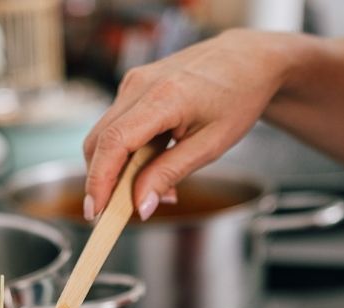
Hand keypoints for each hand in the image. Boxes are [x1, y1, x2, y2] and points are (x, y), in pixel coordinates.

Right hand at [82, 29, 286, 221]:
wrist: (246, 60)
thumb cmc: (237, 98)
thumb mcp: (211, 146)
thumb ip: (170, 174)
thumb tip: (140, 206)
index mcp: (163, 97)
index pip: (114, 142)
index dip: (99, 180)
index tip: (97, 212)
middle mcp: (140, 84)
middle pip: (98, 141)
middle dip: (102, 181)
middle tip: (118, 212)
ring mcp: (134, 82)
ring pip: (103, 135)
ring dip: (116, 169)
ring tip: (150, 187)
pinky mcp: (134, 86)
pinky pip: (117, 126)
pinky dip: (126, 152)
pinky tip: (152, 164)